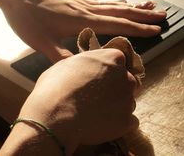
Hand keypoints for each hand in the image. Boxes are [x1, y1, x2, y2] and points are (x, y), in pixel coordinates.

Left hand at [0, 0, 165, 61]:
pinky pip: (103, 1)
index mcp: (81, 20)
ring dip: (134, 6)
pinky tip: (122, 0)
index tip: (157, 30)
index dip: (138, 29)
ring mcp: (82, 2)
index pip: (116, 25)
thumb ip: (60, 56)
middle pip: (121, 11)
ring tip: (151, 6)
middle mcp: (86, 9)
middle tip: (164, 15)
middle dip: (144, 15)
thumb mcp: (39, 41)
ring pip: (114, 4)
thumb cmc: (24, 16)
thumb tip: (82, 70)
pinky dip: (117, 2)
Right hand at [12, 49, 138, 153]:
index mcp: (113, 58)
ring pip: (128, 102)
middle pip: (128, 82)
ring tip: (95, 114)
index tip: (97, 79)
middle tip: (98, 98)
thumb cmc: (54, 88)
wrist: (54, 118)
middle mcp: (126, 76)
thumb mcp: (65, 65)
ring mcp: (128, 100)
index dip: (108, 71)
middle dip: (117, 89)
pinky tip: (101, 126)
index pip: (119, 62)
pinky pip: (129, 122)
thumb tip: (83, 68)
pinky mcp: (127, 121)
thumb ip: (83, 64)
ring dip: (117, 107)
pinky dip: (118, 125)